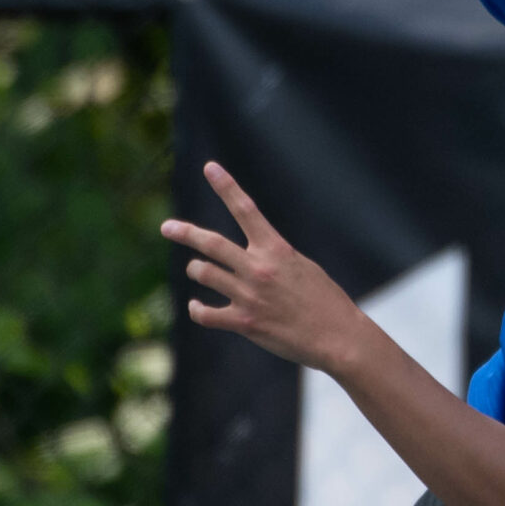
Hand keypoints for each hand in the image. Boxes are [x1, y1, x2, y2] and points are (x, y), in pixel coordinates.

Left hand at [162, 163, 372, 373]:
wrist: (337, 337)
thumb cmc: (325, 301)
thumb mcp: (302, 268)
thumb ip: (274, 258)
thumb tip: (252, 256)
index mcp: (276, 249)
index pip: (246, 209)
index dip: (226, 186)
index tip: (209, 167)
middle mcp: (259, 269)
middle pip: (212, 243)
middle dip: (185, 232)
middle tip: (167, 227)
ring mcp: (249, 296)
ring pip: (204, 274)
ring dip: (197, 270)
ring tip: (197, 269)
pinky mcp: (244, 323)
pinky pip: (206, 314)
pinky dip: (196, 309)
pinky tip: (196, 306)